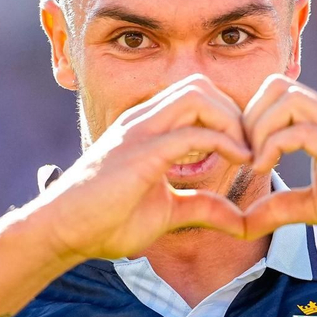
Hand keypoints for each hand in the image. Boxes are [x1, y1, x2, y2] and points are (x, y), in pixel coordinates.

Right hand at [32, 74, 251, 261]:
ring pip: (198, 96)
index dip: (230, 116)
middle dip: (236, 111)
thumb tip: (240, 223)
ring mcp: (140, 132)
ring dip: (232, 120)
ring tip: (248, 153)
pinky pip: (191, 132)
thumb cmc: (105, 221)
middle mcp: (143, 119)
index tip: (249, 149)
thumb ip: (202, 208)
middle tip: (253, 148)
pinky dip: (224, 142)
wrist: (63, 232)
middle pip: (200, 84)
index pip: (197, 95)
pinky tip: (239, 162)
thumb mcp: (167, 213)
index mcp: (148, 126)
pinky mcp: (140, 153)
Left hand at [240, 74, 316, 253]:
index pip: (274, 94)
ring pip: (285, 97)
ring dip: (257, 128)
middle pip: (274, 84)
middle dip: (247, 118)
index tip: (241, 159)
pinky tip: (265, 171)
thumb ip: (282, 208)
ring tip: (254, 165)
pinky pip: (300, 129)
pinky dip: (271, 145)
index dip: (248, 120)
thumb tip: (243, 221)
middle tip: (243, 158)